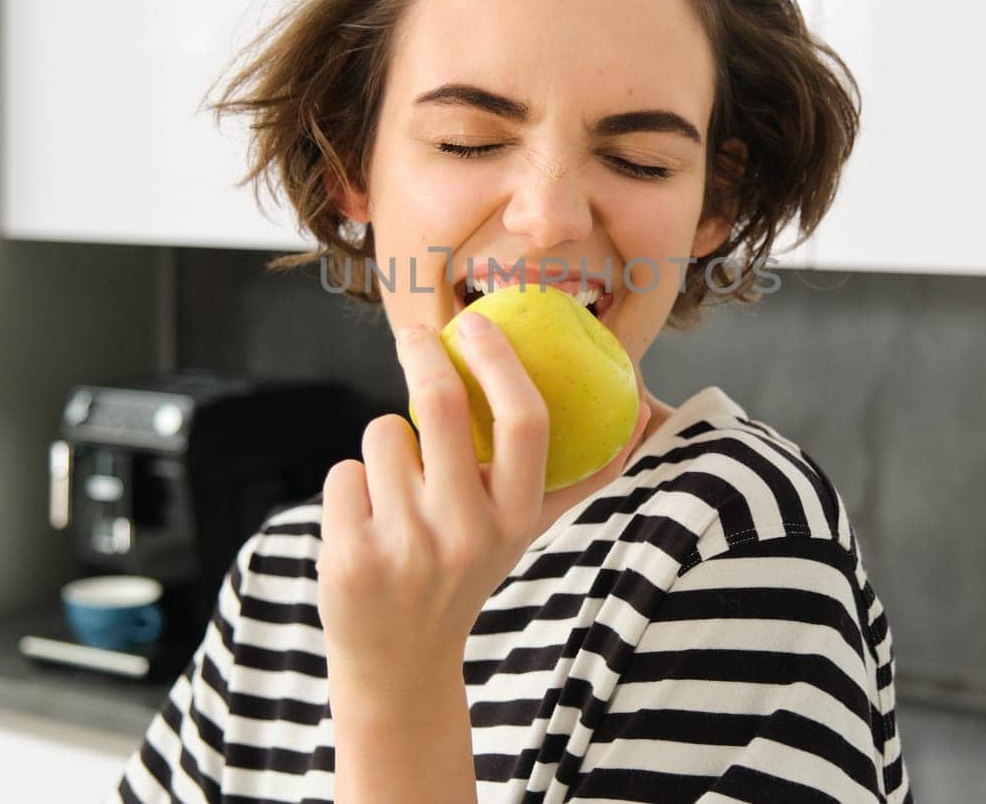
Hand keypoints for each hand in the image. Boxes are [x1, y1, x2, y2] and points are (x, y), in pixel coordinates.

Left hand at [316, 312, 644, 697]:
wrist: (401, 661)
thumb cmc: (464, 572)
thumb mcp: (523, 532)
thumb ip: (577, 479)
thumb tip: (640, 417)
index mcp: (516, 519)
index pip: (525, 422)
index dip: (500, 361)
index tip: (478, 323)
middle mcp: (466, 532)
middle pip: (440, 403)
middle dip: (423, 354)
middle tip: (416, 336)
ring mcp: (405, 545)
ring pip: (384, 432)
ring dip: (387, 444)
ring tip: (398, 492)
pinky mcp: (351, 556)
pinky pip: (345, 471)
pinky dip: (352, 485)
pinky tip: (367, 525)